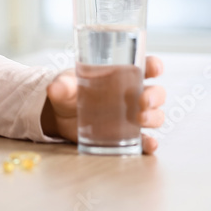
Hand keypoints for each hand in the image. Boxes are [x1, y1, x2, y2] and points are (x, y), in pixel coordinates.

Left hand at [41, 55, 165, 153]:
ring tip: (140, 119)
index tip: (154, 68)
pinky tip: (149, 145)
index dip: (154, 66)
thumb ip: (62, 86)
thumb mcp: (64, 85)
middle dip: (155, 96)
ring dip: (153, 117)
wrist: (60, 115)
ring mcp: (132, 115)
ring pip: (155, 115)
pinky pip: (144, 139)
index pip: (145, 66)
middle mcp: (132, 94)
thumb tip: (54, 88)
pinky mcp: (126, 134)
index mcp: (122, 74)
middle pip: (156, 93)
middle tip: (143, 100)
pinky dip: (150, 143)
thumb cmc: (69, 91)